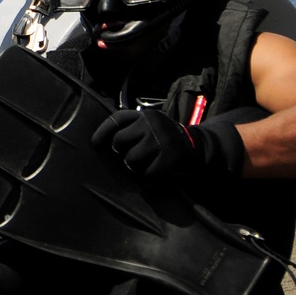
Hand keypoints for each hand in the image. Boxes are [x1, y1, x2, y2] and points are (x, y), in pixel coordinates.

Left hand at [91, 109, 243, 177]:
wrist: (201, 148)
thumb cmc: (167, 141)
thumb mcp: (151, 128)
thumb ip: (131, 130)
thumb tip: (103, 144)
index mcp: (145, 116)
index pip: (116, 120)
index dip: (102, 133)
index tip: (95, 145)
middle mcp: (152, 123)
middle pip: (119, 143)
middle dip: (123, 154)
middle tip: (137, 156)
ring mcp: (161, 140)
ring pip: (130, 161)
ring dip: (137, 168)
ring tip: (150, 163)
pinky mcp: (170, 157)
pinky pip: (146, 174)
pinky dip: (151, 178)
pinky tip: (160, 172)